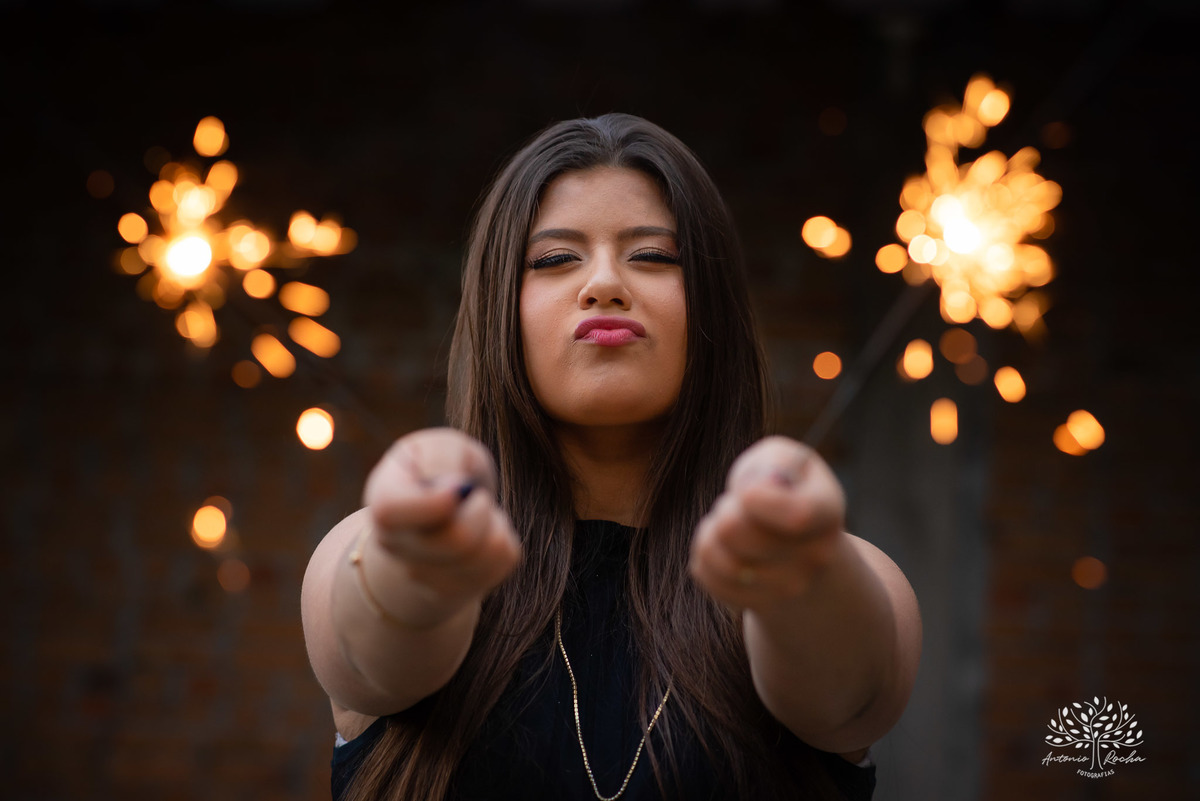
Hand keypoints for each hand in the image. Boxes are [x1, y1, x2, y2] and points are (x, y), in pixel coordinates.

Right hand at [361, 427, 520, 610]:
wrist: (438, 514)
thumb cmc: (439, 472)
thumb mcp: (440, 446)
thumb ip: (443, 456)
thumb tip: (455, 487)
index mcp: (383, 502)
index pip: (392, 512)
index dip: (433, 502)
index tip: (457, 489)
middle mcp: (396, 547)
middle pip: (455, 540)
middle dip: (479, 507)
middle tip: (472, 493)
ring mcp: (425, 577)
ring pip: (485, 552)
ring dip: (493, 521)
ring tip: (475, 510)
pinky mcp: (462, 588)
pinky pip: (504, 560)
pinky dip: (504, 535)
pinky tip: (485, 531)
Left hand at [689, 436, 844, 612]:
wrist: (798, 541)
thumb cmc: (783, 489)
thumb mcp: (781, 457)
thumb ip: (771, 461)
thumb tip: (752, 491)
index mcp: (827, 512)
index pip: (797, 515)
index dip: (757, 499)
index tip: (744, 492)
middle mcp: (816, 557)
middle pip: (737, 531)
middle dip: (726, 509)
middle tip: (737, 505)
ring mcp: (789, 588)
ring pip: (718, 555)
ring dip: (713, 531)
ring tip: (732, 525)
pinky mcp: (757, 602)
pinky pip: (705, 574)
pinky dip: (704, 554)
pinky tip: (725, 548)